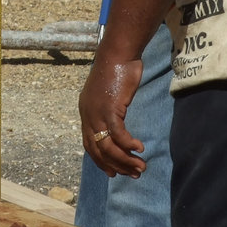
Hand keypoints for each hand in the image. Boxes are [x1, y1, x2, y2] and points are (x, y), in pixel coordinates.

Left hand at [79, 53, 145, 177]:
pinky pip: (118, 135)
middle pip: (98, 150)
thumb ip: (110, 109)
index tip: (114, 172)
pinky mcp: (110, 109)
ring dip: (125, 160)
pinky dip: (129, 145)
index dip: (101, 161)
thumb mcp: (109, 94)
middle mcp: (88, 115)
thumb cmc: (117, 70)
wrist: (118, 53)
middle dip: (116, 166)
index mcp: (86, 112)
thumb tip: (118, 123)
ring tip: (140, 166)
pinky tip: (139, 149)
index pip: (89, 145)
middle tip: (133, 173)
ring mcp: (97, 113)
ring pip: (108, 147)